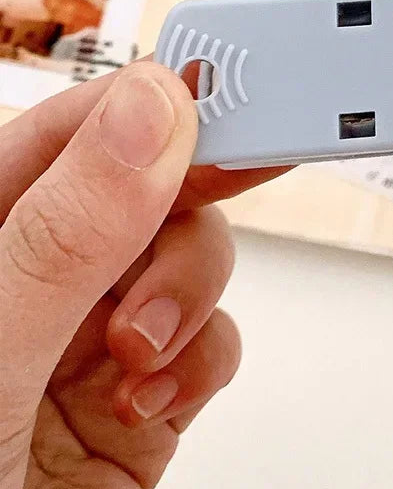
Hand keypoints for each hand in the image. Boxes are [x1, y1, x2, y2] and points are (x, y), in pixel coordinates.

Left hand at [0, 62, 286, 488]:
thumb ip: (68, 230)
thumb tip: (152, 109)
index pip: (79, 128)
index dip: (161, 99)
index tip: (240, 87)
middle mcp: (35, 277)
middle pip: (155, 184)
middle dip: (200, 194)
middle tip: (260, 163)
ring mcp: (89, 339)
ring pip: (191, 259)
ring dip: (192, 296)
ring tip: (147, 349)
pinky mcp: (140, 401)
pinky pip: (209, 343)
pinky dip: (202, 361)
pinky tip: (152, 396)